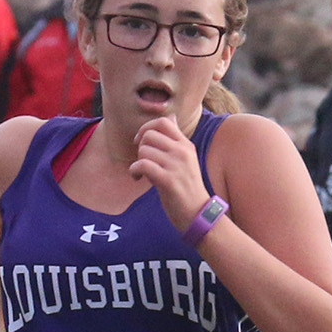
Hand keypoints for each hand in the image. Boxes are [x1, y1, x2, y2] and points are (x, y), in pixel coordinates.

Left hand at [130, 115, 209, 231]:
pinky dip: (134, 171)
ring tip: (141, 174)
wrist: (197, 214)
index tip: (141, 142)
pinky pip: (143, 165)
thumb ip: (176, 140)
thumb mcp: (186, 159)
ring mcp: (176, 165)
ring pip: (144, 150)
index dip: (146, 128)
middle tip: (143, 162)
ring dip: (137, 162)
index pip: (163, 122)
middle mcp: (182, 152)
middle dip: (140, 147)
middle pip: (150, 135)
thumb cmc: (187, 189)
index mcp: (186, 145)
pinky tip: (138, 178)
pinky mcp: (168, 180)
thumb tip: (171, 117)